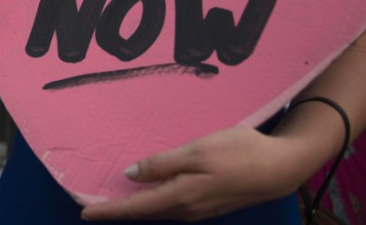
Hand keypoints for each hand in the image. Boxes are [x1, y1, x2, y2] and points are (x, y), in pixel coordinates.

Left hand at [80, 127, 298, 221]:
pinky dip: (153, 201)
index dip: (109, 211)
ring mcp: (198, 209)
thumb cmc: (239, 153)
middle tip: (93, 205)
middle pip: (145, 212)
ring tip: (114, 199)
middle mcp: (187, 209)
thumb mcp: (197, 152)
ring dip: (136, 206)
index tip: (85, 213)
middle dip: (118, 210)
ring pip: (158, 210)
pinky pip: (172, 205)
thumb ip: (162, 164)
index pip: (136, 208)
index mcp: (180, 196)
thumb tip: (129, 175)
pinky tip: (148, 192)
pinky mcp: (208, 204)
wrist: (280, 168)